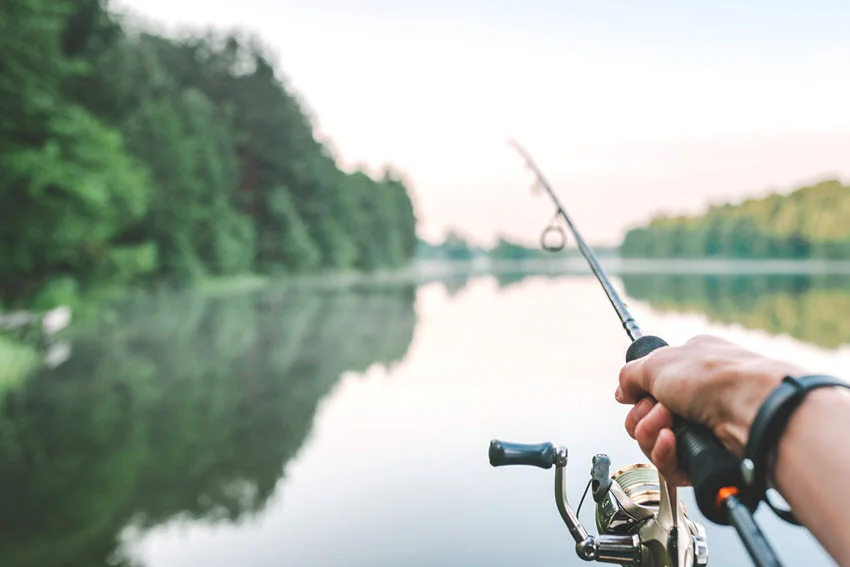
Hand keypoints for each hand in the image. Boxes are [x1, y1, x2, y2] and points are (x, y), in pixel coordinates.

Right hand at [615, 334, 805, 484]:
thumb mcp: (658, 362)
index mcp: (690, 366)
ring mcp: (703, 428)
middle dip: (642, 416)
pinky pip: (670, 465)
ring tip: (668, 425)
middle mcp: (697, 397)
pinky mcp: (706, 457)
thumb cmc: (714, 377)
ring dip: (651, 434)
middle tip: (659, 410)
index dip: (638, 394)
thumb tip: (622, 393)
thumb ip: (630, 375)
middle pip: (646, 417)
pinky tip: (672, 442)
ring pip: (655, 442)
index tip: (638, 395)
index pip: (650, 386)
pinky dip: (665, 454)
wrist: (753, 409)